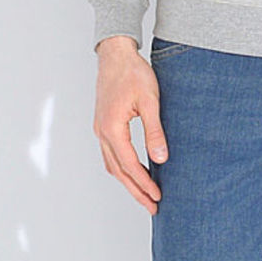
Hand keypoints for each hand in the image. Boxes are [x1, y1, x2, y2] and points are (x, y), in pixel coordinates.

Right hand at [92, 35, 168, 214]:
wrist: (116, 54)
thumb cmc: (133, 73)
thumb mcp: (150, 101)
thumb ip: (154, 131)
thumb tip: (161, 158)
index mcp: (112, 127)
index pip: (129, 165)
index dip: (143, 183)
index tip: (158, 196)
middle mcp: (102, 132)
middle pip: (118, 171)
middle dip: (135, 190)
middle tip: (152, 206)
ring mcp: (100, 128)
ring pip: (112, 164)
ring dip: (128, 181)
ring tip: (145, 194)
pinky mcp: (103, 124)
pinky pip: (111, 153)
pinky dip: (122, 167)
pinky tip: (135, 170)